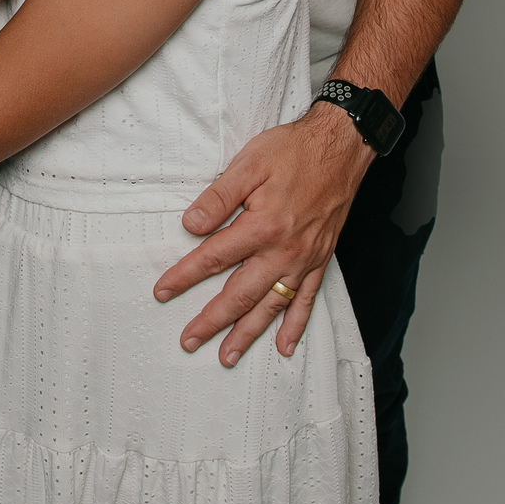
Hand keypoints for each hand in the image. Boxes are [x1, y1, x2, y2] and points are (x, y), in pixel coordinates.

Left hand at [152, 105, 373, 365]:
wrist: (341, 147)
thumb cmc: (294, 151)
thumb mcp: (249, 163)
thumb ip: (219, 197)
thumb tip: (191, 224)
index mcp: (262, 226)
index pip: (214, 258)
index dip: (185, 276)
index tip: (163, 291)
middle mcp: (285, 250)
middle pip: (241, 294)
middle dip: (213, 320)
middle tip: (189, 341)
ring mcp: (305, 259)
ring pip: (271, 305)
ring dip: (248, 333)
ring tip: (227, 355)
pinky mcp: (321, 259)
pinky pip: (307, 300)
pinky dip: (296, 325)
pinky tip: (284, 345)